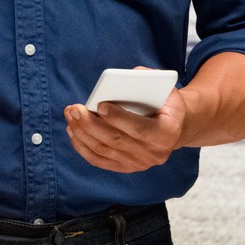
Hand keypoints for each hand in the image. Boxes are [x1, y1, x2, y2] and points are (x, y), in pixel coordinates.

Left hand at [64, 85, 189, 173]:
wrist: (174, 128)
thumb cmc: (165, 104)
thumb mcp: (166, 89)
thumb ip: (148, 79)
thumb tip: (122, 77)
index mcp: (167, 133)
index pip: (139, 129)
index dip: (118, 118)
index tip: (100, 105)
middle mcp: (154, 153)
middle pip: (115, 140)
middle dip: (90, 123)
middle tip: (74, 108)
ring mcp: (138, 163)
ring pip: (103, 150)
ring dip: (82, 133)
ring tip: (70, 115)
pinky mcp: (126, 167)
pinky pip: (99, 160)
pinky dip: (82, 146)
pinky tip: (73, 131)